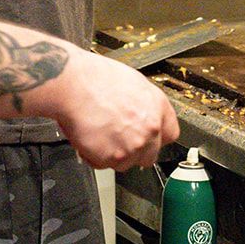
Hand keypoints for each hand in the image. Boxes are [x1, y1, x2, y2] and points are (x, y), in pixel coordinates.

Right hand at [49, 48, 179, 169]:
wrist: (74, 85)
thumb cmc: (97, 78)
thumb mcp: (133, 83)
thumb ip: (145, 105)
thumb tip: (143, 115)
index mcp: (157, 108)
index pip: (170, 135)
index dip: (155, 137)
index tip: (146, 137)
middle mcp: (149, 130)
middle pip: (149, 155)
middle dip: (134, 150)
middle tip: (117, 137)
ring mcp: (132, 146)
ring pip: (126, 163)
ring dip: (113, 154)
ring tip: (99, 132)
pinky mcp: (111, 158)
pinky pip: (104, 165)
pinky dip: (94, 156)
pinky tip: (89, 137)